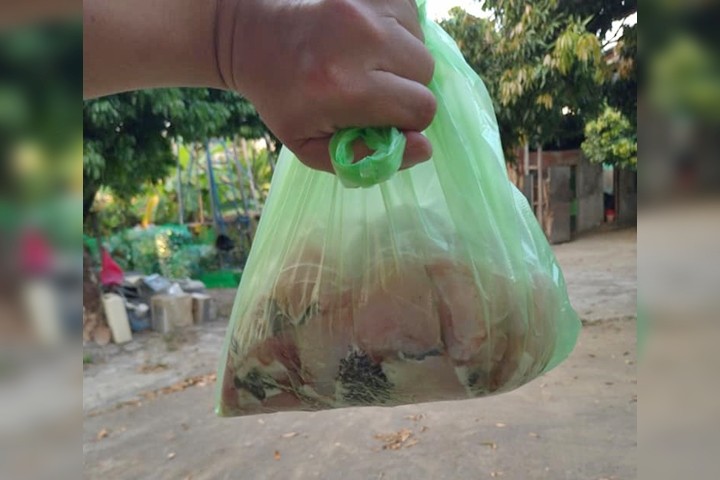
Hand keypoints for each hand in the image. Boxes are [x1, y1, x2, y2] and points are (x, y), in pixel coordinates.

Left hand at [215, 0, 435, 172]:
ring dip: (400, 60)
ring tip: (362, 61)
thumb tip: (425, 149)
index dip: (405, 120)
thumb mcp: (309, 145)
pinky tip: (363, 38)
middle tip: (367, 88)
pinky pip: (412, 19)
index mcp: (344, 86)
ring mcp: (367, 5)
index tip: (379, 117)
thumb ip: (367, 159)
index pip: (420, 109)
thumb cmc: (283, 97)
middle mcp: (361, 37)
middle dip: (405, 89)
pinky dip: (396, 33)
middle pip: (425, 74)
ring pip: (421, 45)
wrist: (253, 34)